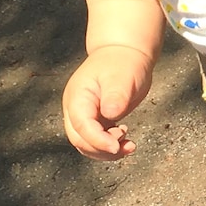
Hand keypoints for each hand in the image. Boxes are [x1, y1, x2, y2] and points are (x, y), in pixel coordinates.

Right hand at [62, 44, 155, 159]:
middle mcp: (76, 108)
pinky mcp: (95, 120)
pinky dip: (110, 146)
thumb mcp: (122, 77)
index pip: (81, 125)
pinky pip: (97, 140)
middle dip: (102, 149)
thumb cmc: (123, 62)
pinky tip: (125, 139)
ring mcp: (84, 115)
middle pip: (80, 140)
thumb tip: (111, 114)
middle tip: (126, 147)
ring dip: (107, 151)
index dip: (97, 140)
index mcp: (78, 97)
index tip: (116, 146)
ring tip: (129, 145)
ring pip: (87, 144)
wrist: (124, 53)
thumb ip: (116, 96)